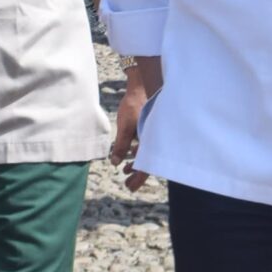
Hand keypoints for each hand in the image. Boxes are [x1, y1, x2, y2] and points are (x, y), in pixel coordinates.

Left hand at [114, 56, 161, 189]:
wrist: (144, 84)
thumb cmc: (136, 104)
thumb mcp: (125, 127)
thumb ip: (121, 146)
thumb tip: (115, 162)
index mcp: (152, 142)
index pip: (147, 167)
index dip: (138, 180)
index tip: (129, 187)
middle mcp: (156, 139)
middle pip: (148, 162)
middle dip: (137, 173)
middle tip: (127, 183)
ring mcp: (154, 133)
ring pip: (147, 153)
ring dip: (136, 162)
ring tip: (125, 169)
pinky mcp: (151, 127)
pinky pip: (147, 144)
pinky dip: (138, 150)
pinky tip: (129, 151)